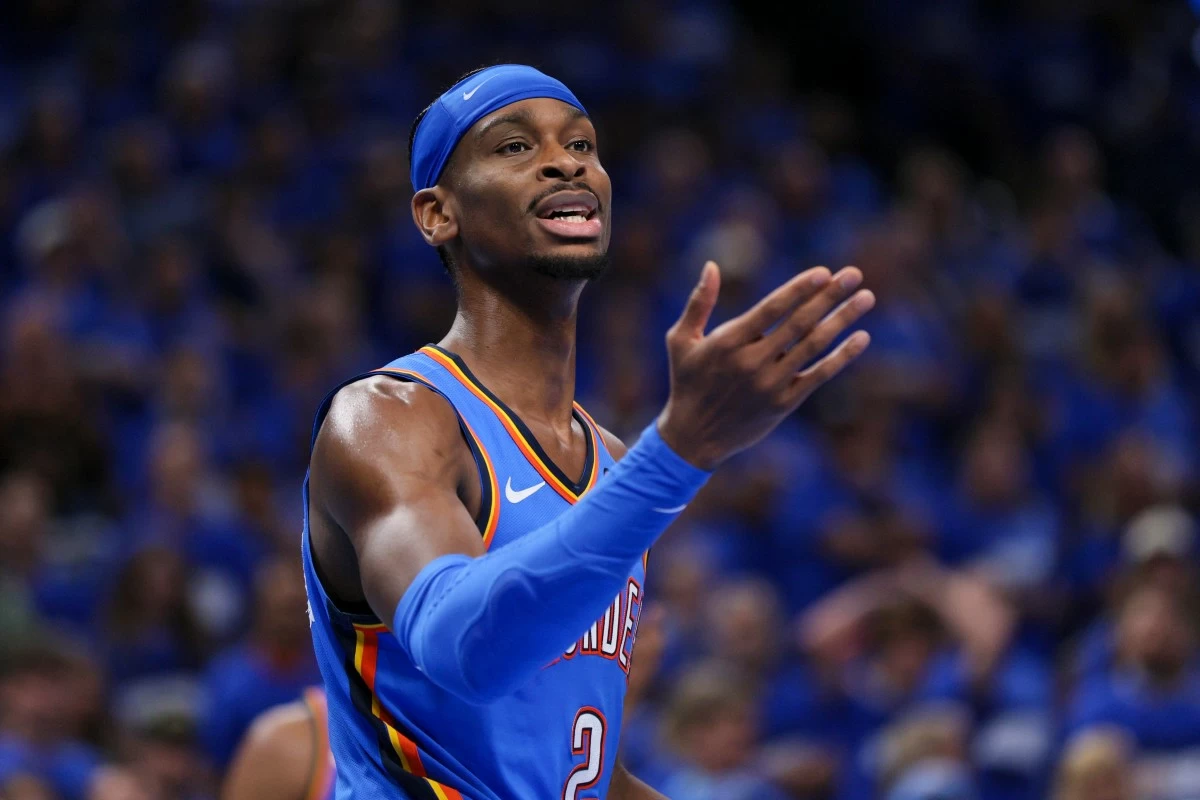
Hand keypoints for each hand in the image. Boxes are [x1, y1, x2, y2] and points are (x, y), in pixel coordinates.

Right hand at [658, 262, 873, 469]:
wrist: (694, 436)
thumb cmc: (687, 382)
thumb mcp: (681, 340)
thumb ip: (698, 303)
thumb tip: (711, 266)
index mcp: (729, 342)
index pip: (772, 309)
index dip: (799, 289)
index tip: (824, 272)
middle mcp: (752, 362)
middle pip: (799, 323)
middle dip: (830, 296)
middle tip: (854, 274)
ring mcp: (770, 384)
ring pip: (814, 345)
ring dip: (843, 319)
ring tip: (866, 298)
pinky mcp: (783, 403)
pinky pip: (819, 375)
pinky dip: (842, 357)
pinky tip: (861, 337)